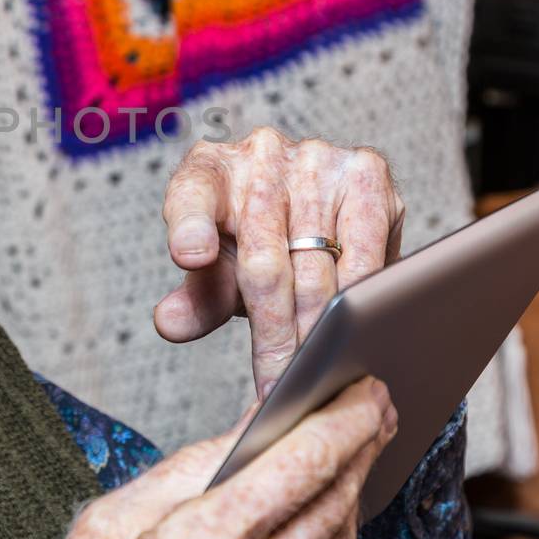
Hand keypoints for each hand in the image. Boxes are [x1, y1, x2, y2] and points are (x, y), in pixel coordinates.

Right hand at [1, 378, 398, 538]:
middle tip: (374, 402)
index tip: (363, 386)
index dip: (343, 419)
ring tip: (357, 446)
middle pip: (332, 501)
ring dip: (352, 489)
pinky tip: (326, 512)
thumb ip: (192, 469)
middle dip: (359, 444)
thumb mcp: (107, 526)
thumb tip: (258, 416)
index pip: (300, 466)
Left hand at [155, 129, 404, 397]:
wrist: (306, 198)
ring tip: (314, 369)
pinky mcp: (366, 172)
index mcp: (207, 171)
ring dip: (318, 325)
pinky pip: (366, 250)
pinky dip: (359, 297)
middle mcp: (259, 155)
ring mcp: (315, 159)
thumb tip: (171, 323)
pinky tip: (354, 330)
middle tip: (277, 383)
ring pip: (318, 264)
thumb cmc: (252, 240)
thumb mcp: (216, 271)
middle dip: (274, 332)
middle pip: (264, 259)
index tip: (189, 257)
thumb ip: (197, 298)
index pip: (190, 197)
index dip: (190, 227)